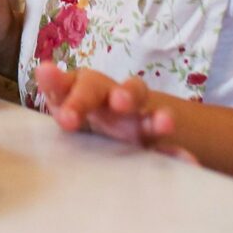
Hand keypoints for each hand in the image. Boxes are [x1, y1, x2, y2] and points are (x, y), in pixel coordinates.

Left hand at [33, 62, 189, 156]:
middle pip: (129, 92)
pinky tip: (188, 163)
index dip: (78, 98)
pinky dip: (180, 155)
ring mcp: (139, 124)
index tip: (67, 119)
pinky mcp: (152, 146)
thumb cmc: (78, 113)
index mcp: (93, 90)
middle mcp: (120, 103)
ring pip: (153, 116)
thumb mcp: (62, 101)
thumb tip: (43, 69)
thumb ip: (55, 87)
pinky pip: (170, 150)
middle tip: (119, 102)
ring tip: (165, 123)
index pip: (87, 85)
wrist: (98, 137)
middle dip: (126, 95)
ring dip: (159, 117)